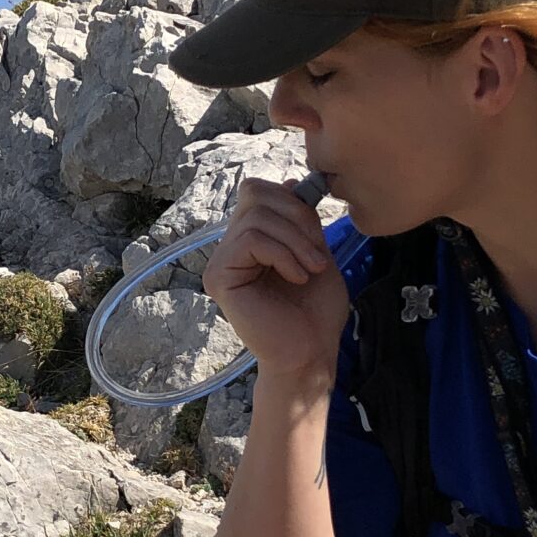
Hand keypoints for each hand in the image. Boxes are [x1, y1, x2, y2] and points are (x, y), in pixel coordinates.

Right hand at [201, 179, 348, 383]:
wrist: (311, 353)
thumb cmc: (315, 312)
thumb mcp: (314, 251)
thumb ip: (301, 221)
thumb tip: (292, 183)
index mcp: (250, 241)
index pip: (258, 191)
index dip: (290, 201)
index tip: (316, 235)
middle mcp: (229, 249)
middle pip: (255, 194)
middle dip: (296, 217)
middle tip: (316, 253)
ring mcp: (221, 263)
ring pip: (257, 217)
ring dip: (295, 241)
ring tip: (311, 269)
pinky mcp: (219, 278)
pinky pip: (250, 240)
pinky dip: (283, 254)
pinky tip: (297, 278)